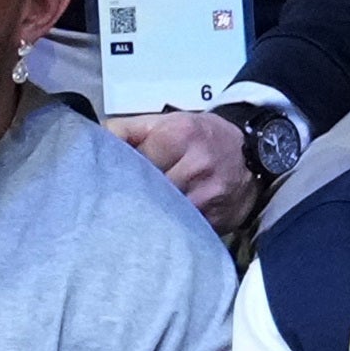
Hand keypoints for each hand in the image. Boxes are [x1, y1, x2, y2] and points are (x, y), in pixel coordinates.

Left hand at [107, 109, 259, 232]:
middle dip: (132, 195)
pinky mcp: (214, 221)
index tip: (117, 176)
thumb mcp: (169, 121)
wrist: (254, 156)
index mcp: (180, 135)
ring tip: (139, 214)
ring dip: (147, 215)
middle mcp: (195, 165)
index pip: (133, 160)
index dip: (121, 171)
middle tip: (121, 200)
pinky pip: (182, 229)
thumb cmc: (203, 136)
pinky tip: (162, 225)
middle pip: (146, 189)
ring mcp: (206, 197)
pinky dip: (169, 228)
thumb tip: (95, 143)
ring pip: (162, 213)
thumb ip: (129, 129)